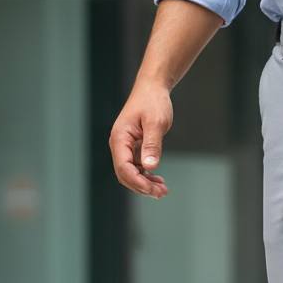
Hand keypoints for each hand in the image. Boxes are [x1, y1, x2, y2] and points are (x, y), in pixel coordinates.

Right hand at [108, 0, 222, 199]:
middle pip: (125, 174)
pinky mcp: (133, 148)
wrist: (152, 89)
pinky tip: (158, 180)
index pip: (123, 168)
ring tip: (163, 190)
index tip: (153, 189)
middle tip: (162, 193)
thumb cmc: (153, 102)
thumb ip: (152, 145)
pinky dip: (146, 176)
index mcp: (120, 138)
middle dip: (142, 187)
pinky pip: (135, 167)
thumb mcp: (156, 123)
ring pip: (130, 173)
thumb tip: (149, 167)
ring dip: (145, 184)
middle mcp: (119, 144)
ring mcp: (125, 147)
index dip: (137, 182)